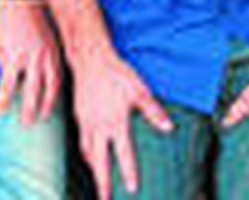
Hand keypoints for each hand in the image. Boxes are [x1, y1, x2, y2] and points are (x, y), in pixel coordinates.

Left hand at [0, 0, 62, 125]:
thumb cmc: (6, 15)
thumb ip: (1, 61)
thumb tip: (7, 76)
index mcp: (14, 56)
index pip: (8, 87)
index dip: (4, 101)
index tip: (2, 112)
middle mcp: (33, 57)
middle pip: (33, 91)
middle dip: (30, 110)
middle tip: (27, 124)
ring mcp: (48, 52)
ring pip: (52, 83)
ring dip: (49, 101)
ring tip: (46, 114)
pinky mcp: (55, 46)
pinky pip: (59, 71)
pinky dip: (58, 85)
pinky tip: (56, 93)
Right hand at [72, 49, 173, 199]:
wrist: (90, 60)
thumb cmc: (118, 74)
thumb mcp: (140, 90)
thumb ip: (153, 111)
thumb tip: (169, 128)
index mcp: (116, 122)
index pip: (124, 154)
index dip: (129, 172)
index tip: (132, 189)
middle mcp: (99, 127)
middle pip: (100, 162)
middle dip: (103, 183)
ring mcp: (86, 123)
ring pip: (88, 154)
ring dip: (94, 171)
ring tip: (99, 184)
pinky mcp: (80, 118)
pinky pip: (82, 142)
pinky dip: (86, 155)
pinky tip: (90, 157)